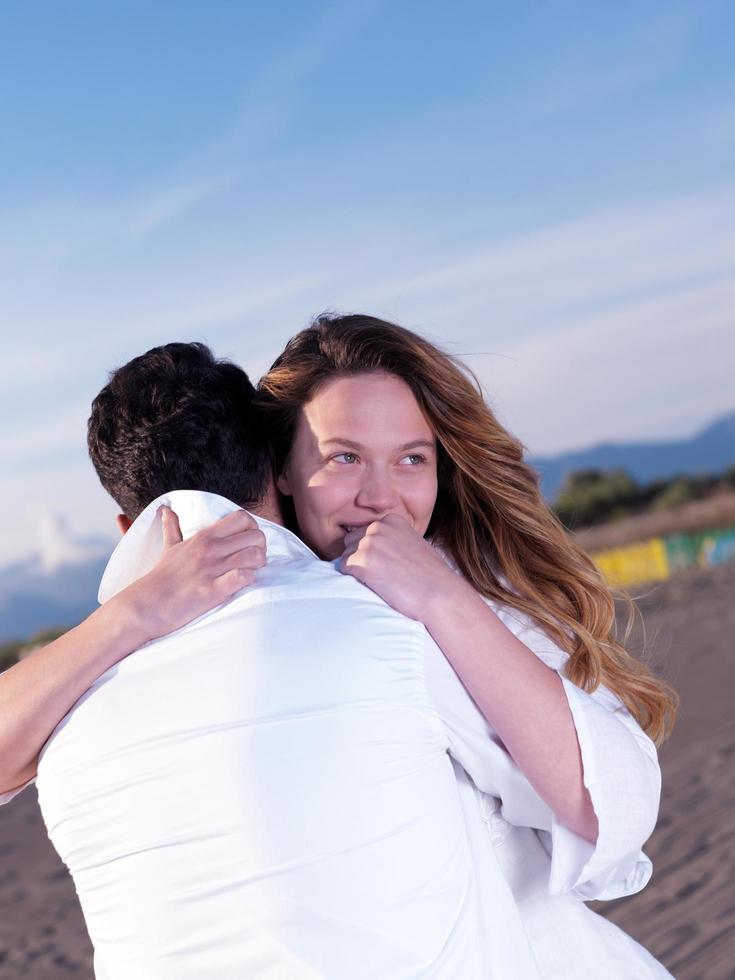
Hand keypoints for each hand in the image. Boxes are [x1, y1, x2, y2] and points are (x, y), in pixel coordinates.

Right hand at [122, 506, 266, 641]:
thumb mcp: (168, 547)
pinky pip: (243, 578)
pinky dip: (249, 580)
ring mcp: (212, 569)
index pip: (242, 518)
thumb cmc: (160, 577)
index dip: (252, 528)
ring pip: (255, 556)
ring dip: (258, 565)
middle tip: (254, 560)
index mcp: (203, 537)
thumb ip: (171, 527)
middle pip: (256, 536)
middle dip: (261, 548)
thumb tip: (166, 510)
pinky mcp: (212, 591)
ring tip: (250, 572)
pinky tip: (242, 584)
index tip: (248, 541)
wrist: (146, 605)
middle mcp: (210, 549)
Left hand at [338, 514, 462, 622]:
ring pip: (346, 555)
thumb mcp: (413, 545)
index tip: (388, 564)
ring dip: (357, 569)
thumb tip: (377, 551)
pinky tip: (374, 585)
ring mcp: (368, 542)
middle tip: (381, 574)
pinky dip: (353, 579)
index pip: (365, 532)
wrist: (439, 594)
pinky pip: (342, 568)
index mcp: (391, 521)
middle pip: (351, 541)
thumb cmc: (430, 576)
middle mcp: (378, 527)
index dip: (372, 551)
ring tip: (381, 581)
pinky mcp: (360, 560)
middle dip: (361, 557)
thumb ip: (393, 540)